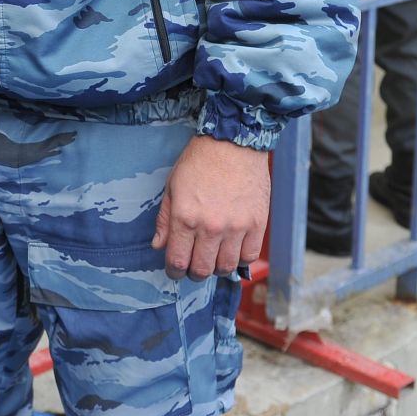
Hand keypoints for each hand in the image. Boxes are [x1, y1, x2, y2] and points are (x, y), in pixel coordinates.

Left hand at [152, 135, 269, 281]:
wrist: (233, 142)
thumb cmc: (200, 161)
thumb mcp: (172, 186)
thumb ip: (164, 219)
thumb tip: (159, 246)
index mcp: (184, 217)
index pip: (177, 261)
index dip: (174, 271)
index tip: (175, 269)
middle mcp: (210, 227)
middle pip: (202, 269)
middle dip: (194, 273)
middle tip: (195, 265)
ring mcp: (236, 227)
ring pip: (225, 267)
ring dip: (217, 268)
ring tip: (215, 257)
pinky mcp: (257, 224)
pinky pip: (249, 257)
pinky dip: (240, 259)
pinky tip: (233, 249)